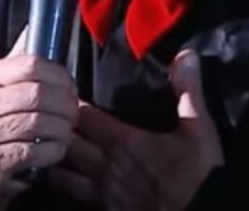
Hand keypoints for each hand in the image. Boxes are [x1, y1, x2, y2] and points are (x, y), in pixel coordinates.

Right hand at [0, 28, 78, 203]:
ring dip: (62, 128)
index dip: (60, 75)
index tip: (69, 86)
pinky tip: (55, 147)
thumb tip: (39, 22)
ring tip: (65, 129)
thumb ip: (25, 58)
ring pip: (41, 123)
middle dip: (66, 104)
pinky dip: (55, 149)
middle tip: (73, 112)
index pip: (31, 64)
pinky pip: (38, 151)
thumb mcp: (10, 85)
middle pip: (39, 94)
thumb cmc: (7, 118)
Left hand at [49, 50, 223, 210]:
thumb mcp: (200, 131)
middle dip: (54, 126)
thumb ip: (189, 91)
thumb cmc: (198, 177)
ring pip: (59, 171)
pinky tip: (62, 175)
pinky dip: (61, 183)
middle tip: (48, 113)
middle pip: (64, 140)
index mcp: (121, 140)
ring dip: (52, 156)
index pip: (81, 114)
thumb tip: (185, 55)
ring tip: (49, 144)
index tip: (63, 90)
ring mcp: (99, 192)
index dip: (69, 101)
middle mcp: (103, 165)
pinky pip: (70, 194)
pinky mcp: (101, 210)